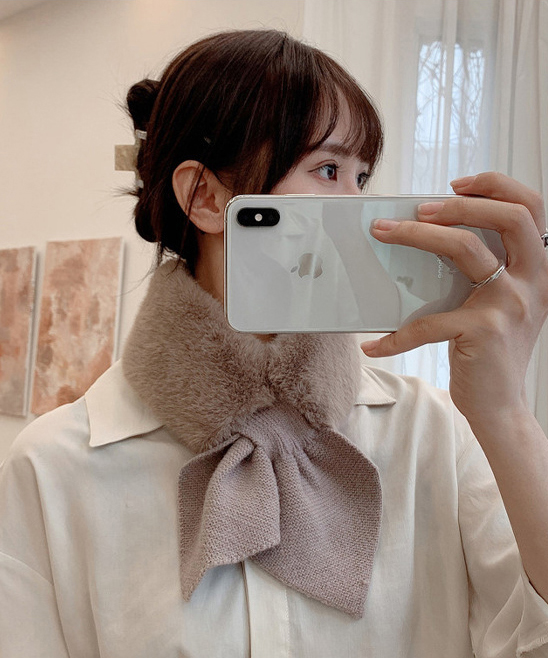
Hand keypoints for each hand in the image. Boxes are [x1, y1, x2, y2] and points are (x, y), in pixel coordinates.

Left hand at [361, 172, 547, 427]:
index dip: (497, 187)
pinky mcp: (482, 331)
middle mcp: (532, 282)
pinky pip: (428, 321)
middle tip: (419, 208)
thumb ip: (485, 273)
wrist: (501, 407)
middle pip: (509, 218)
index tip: (457, 185)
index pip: (531, 209)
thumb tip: (432, 237)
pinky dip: (395, 336)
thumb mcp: (500, 306)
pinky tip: (373, 345)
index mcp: (536, 270)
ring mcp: (509, 305)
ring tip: (385, 233)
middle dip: (461, 203)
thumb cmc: (491, 353)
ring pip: (465, 249)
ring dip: (418, 235)